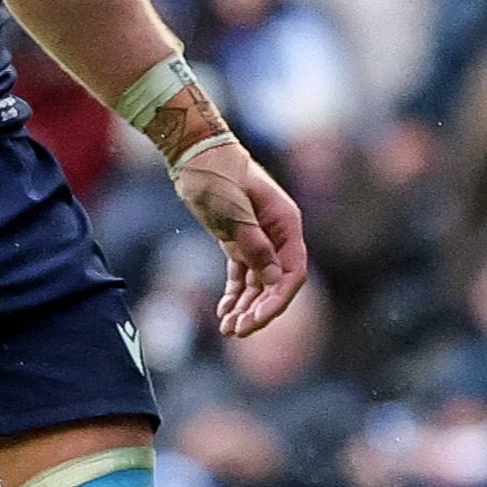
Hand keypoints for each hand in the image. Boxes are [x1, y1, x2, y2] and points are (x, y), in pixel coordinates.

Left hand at [177, 136, 311, 337]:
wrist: (194, 154)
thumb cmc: (217, 176)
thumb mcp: (233, 212)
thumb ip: (254, 246)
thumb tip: (274, 280)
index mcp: (285, 224)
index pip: (292, 272)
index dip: (278, 300)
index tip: (258, 320)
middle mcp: (277, 234)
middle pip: (276, 282)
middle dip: (259, 309)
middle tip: (237, 331)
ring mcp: (259, 238)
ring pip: (258, 282)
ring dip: (245, 307)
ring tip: (227, 329)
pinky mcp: (239, 240)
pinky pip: (242, 274)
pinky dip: (234, 294)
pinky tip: (223, 312)